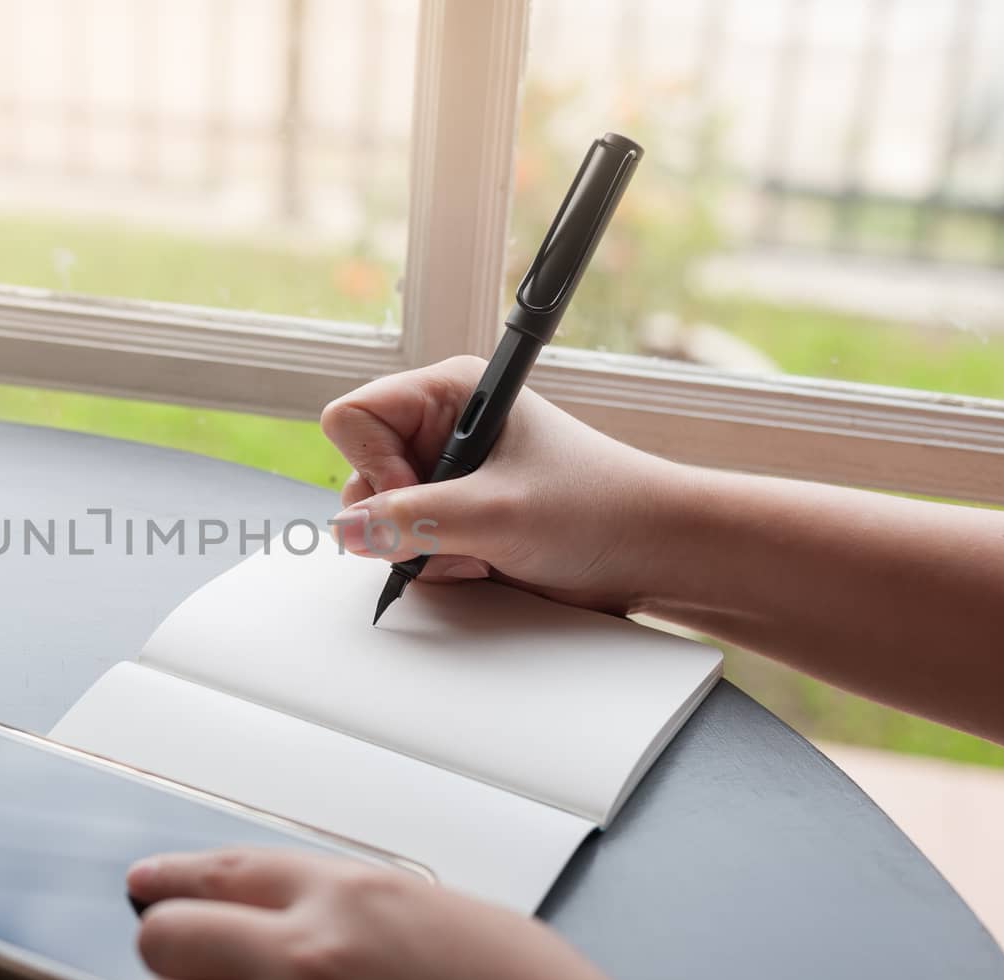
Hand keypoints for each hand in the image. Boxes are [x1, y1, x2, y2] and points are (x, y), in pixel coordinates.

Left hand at [125, 848, 705, 979]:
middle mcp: (306, 961)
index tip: (148, 884)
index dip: (172, 876)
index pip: (220, 870)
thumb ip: (354, 908)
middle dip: (166, 945)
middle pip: (167, 937)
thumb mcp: (440, 917)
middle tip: (178, 955)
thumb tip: (296, 916)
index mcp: (349, 897)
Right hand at [321, 355, 680, 614]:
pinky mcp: (459, 516)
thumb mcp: (497, 512)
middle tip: (452, 531)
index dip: (373, 465)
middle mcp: (444, 427)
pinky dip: (437, 564)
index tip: (417, 494)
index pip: (354, 417)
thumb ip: (413, 519)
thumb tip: (348, 529)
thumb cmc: (602, 508)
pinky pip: (410, 544)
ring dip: (421, 547)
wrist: (656, 553)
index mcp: (452, 392)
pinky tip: (481, 563)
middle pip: (361, 472)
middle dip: (399, 517)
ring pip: (381, 517)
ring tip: (478, 550)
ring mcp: (449, 475)